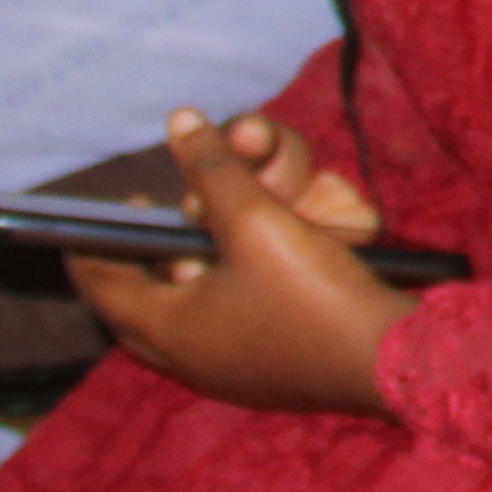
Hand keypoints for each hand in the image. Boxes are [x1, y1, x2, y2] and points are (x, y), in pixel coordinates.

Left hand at [70, 109, 409, 416]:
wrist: (393, 361)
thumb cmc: (312, 294)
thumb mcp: (258, 220)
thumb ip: (215, 169)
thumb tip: (180, 120)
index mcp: (165, 328)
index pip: (98, 278)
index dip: (98, 234)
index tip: (131, 197)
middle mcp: (185, 357)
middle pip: (148, 291)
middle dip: (173, 242)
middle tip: (194, 208)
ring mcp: (227, 370)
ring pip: (197, 302)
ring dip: (215, 260)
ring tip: (251, 225)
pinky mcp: (266, 371)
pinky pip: (235, 319)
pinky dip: (247, 284)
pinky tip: (282, 257)